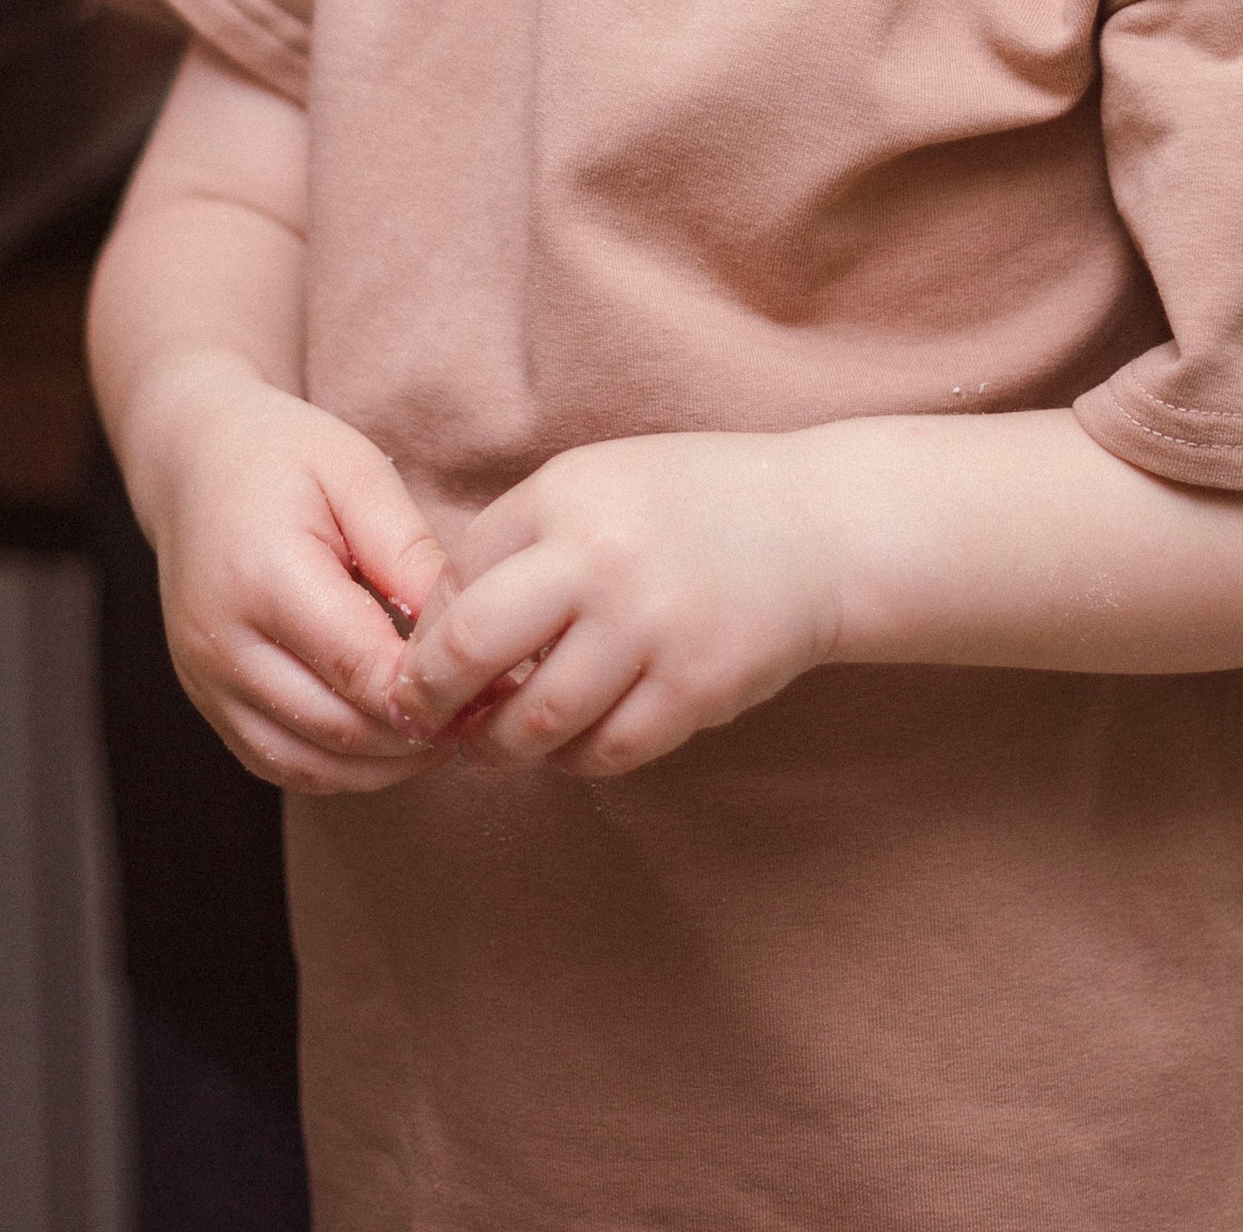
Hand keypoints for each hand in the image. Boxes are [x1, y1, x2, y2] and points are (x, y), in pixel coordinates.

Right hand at [135, 363, 455, 795]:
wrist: (193, 462)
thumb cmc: (282, 458)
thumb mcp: (357, 475)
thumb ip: (408, 554)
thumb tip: (461, 628)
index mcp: (263, 576)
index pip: (358, 666)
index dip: (428, 692)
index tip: (487, 687)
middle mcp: (221, 642)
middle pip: (336, 729)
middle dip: (416, 737)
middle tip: (478, 718)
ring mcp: (205, 681)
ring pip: (307, 765)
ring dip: (382, 766)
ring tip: (442, 734)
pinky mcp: (206, 702)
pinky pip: (278, 763)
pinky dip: (339, 769)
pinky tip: (387, 741)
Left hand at [386, 429, 841, 777]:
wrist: (817, 527)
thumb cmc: (692, 506)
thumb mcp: (601, 484)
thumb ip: (526, 541)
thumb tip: (439, 632)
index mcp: (567, 494)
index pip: (460, 577)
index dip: (432, 631)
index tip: (428, 663)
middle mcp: (600, 557)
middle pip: (471, 648)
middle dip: (431, 697)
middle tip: (425, 720)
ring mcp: (650, 626)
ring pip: (534, 720)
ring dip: (503, 744)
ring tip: (499, 742)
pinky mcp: (694, 686)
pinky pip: (605, 751)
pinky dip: (576, 759)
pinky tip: (575, 743)